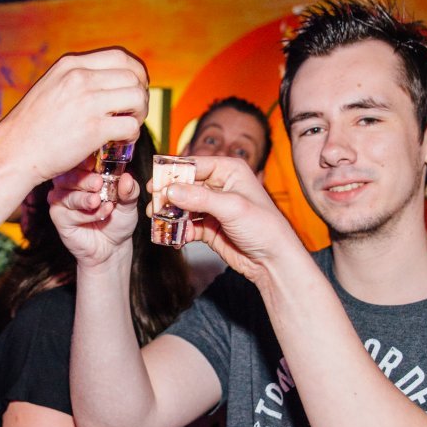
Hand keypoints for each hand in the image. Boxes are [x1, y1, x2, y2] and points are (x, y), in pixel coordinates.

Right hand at [0, 48, 148, 181]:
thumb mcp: (50, 86)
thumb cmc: (31, 126)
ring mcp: (88, 103)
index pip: (120, 57)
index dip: (135, 73)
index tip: (135, 87)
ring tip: (129, 125)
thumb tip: (104, 82)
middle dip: (141, 94)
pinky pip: (130, 125)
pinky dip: (132, 134)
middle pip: (133, 76)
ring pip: (137, 97)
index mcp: (71, 65)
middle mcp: (80, 78)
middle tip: (134, 111)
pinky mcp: (93, 129)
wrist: (14, 152)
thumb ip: (75, 80)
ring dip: (140, 113)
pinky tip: (121, 141)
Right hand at [48, 161, 138, 267]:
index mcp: (86, 172)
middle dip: (85, 179)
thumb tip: (127, 177)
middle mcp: (70, 182)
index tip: (96, 162)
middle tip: (98, 183)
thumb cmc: (118, 219)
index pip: (82, 159)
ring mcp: (61, 198)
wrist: (113, 247)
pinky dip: (86, 214)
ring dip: (85, 198)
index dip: (86, 159)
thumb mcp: (129, 202)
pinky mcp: (58, 215)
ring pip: (67, 193)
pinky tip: (101, 215)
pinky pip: (67, 212)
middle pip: (70, 174)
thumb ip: (129, 190)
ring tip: (100, 202)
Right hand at [160, 155, 302, 282]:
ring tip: (158, 222)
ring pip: (183, 206)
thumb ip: (199, 198)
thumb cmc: (263, 227)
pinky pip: (186, 225)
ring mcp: (212, 207)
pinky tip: (175, 238)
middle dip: (168, 196)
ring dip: (170, 215)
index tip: (155, 184)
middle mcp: (219, 186)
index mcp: (229, 170)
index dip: (173, 174)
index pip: (194, 165)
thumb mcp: (232, 207)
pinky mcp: (208, 227)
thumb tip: (170, 190)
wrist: (272, 261)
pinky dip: (179, 231)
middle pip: (184, 186)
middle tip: (153, 206)